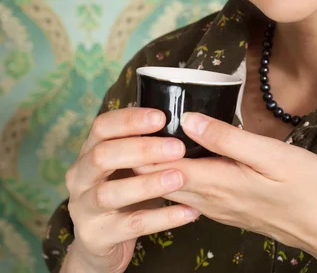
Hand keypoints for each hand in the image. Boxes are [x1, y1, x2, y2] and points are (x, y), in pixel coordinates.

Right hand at [65, 108, 198, 272]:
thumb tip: (183, 122)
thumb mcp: (127, 168)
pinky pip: (131, 226)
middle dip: (141, 149)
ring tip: (180, 177)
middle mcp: (80, 177)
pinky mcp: (95, 237)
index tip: (161, 117)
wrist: (98, 247)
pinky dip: (161, 218)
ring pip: (110, 193)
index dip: (130, 120)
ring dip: (148, 183)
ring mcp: (83, 209)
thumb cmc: (122, 196)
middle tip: (177, 148)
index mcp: (88, 153)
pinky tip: (187, 211)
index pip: (102, 127)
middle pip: (102, 156)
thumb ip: (143, 147)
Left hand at [134, 112, 316, 269]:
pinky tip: (179, 164)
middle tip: (131, 129)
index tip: (130, 125)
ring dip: (158, 170)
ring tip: (146, 144)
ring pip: (176, 189)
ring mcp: (220, 209)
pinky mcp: (229, 210)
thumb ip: (227, 138)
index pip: (166, 166)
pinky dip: (177, 179)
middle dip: (145, 158)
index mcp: (218, 182)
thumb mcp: (270, 155)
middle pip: (165, 180)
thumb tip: (188, 120)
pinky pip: (192, 195)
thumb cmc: (306, 185)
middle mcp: (212, 200)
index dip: (146, 147)